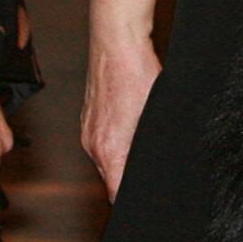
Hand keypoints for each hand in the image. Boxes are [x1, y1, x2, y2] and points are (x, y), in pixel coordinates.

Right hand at [81, 33, 159, 199]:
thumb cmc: (138, 74)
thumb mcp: (155, 118)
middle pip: (112, 178)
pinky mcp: (88, 117)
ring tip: (142, 140)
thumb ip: (150, 151)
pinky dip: (116, 141)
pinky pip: (102, 141)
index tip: (146, 199)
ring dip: (123, 157)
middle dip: (129, 177)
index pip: (117, 194)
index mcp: (108, 150)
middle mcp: (92, 144)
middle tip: (152, 166)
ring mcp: (87, 129)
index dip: (133, 200)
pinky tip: (131, 123)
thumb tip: (154, 168)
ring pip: (107, 159)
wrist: (117, 41)